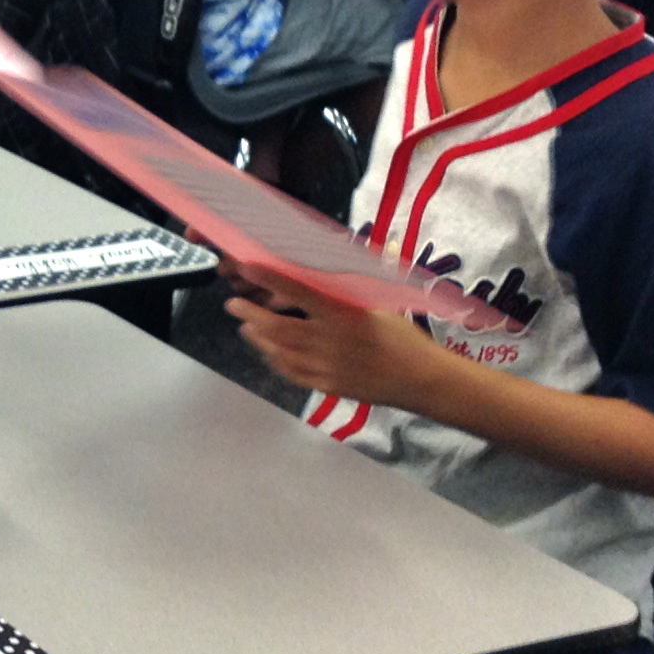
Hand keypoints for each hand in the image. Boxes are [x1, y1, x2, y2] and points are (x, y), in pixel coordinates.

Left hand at [225, 276, 450, 412]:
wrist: (420, 379)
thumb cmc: (402, 337)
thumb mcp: (378, 306)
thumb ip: (346, 292)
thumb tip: (322, 271)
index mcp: (343, 316)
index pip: (299, 292)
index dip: (270, 278)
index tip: (247, 267)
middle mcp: (329, 342)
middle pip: (278, 328)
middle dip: (250, 315)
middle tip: (233, 304)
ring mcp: (325, 368)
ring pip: (279, 353)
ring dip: (258, 338)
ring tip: (246, 326)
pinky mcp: (326, 386)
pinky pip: (291, 373)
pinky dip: (275, 361)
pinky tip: (268, 352)